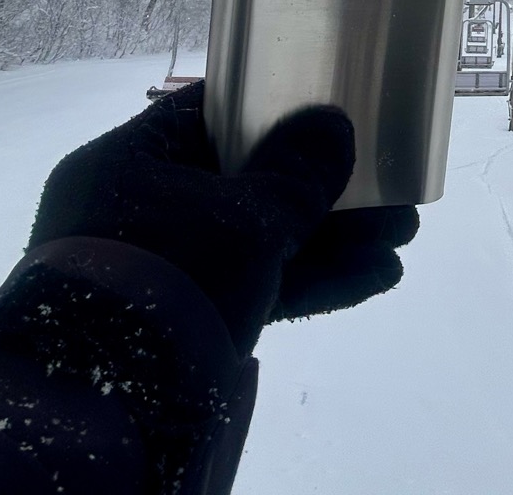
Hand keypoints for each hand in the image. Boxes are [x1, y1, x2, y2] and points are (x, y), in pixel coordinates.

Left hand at [27, 83, 416, 352]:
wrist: (112, 402)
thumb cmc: (173, 271)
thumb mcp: (246, 214)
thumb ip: (298, 170)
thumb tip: (332, 126)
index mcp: (128, 162)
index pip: (206, 116)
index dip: (270, 110)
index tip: (325, 111)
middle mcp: (136, 212)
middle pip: (245, 184)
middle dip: (322, 191)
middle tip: (383, 192)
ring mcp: (159, 271)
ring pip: (258, 242)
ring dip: (330, 241)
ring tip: (400, 240)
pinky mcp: (182, 324)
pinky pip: (252, 288)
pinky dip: (309, 282)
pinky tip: (375, 278)